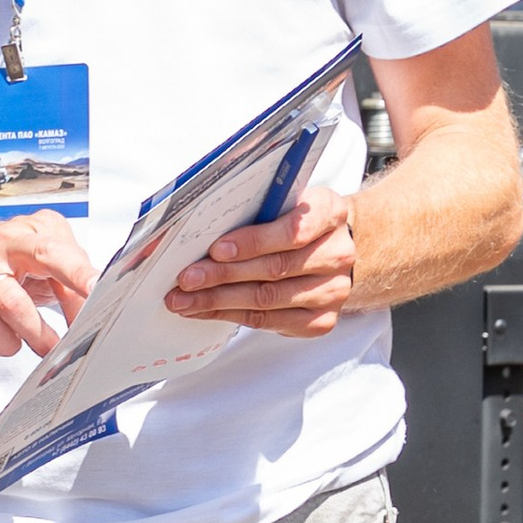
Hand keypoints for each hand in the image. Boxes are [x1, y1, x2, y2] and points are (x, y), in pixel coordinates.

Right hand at [0, 209, 94, 359]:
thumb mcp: (32, 264)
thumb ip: (63, 286)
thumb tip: (91, 316)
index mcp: (33, 230)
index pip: (67, 252)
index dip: (86, 275)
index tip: (106, 291)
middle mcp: (6, 242)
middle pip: (46, 255)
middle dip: (73, 278)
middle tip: (91, 309)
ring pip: (15, 302)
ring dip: (37, 332)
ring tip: (49, 348)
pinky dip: (4, 340)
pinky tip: (9, 341)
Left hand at [164, 185, 359, 338]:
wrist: (328, 248)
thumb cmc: (294, 220)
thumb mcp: (284, 201)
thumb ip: (257, 210)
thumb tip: (202, 226)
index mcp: (331, 212)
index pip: (293, 230)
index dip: (253, 242)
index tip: (216, 249)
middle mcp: (338, 253)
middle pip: (275, 268)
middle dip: (223, 275)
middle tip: (187, 279)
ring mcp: (333, 291)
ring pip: (268, 299)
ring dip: (219, 300)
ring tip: (184, 299)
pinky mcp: (321, 320)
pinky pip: (268, 321)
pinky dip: (230, 315)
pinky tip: (204, 310)